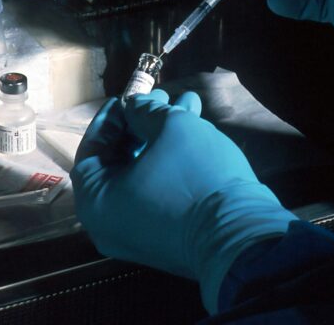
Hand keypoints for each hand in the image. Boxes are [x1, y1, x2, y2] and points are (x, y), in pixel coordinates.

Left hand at [70, 90, 296, 313]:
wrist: (241, 236)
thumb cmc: (195, 176)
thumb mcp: (172, 127)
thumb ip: (145, 110)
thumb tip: (135, 106)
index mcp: (96, 202)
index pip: (92, 150)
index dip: (111, 118)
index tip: (128, 96)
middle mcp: (109, 224)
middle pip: (120, 161)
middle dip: (144, 123)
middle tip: (163, 97)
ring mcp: (137, 234)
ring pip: (144, 173)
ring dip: (164, 137)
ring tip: (189, 104)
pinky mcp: (165, 238)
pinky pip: (158, 193)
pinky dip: (171, 163)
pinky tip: (197, 131)